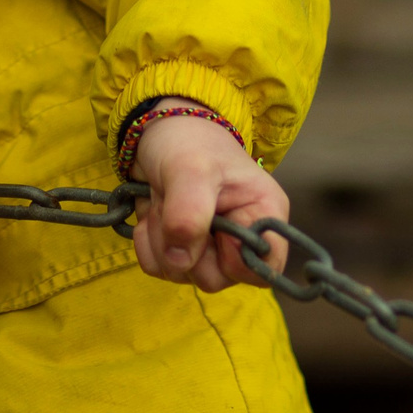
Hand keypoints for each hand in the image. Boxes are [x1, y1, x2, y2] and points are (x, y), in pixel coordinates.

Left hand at [127, 101, 288, 292]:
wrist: (157, 132)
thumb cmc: (187, 142)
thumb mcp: (190, 169)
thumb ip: (190, 212)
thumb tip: (182, 260)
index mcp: (264, 215)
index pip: (263, 271)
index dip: (232, 262)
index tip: (210, 230)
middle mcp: (243, 237)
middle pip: (216, 279)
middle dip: (184, 247)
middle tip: (174, 207)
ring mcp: (212, 246)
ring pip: (184, 275)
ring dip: (161, 242)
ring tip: (163, 204)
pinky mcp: (184, 248)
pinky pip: (161, 269)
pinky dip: (148, 244)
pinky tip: (152, 215)